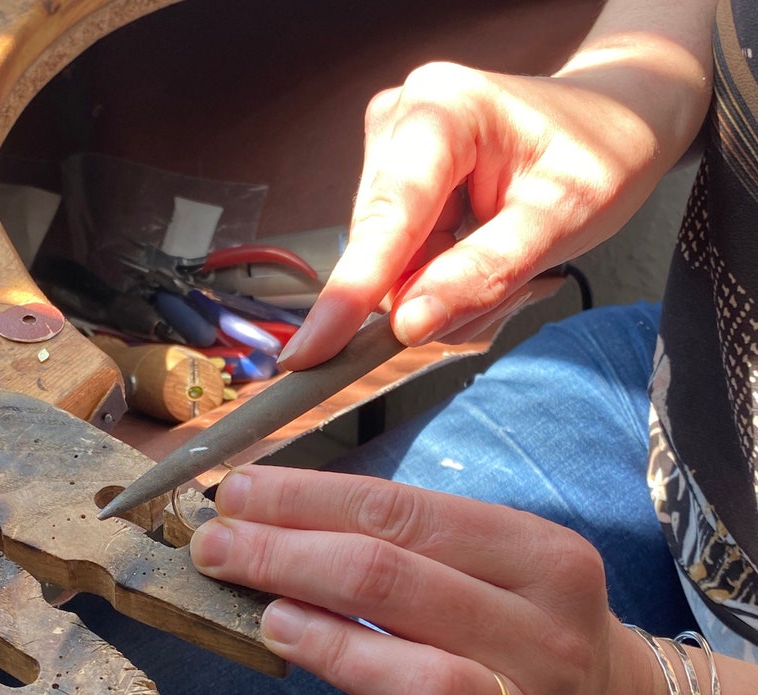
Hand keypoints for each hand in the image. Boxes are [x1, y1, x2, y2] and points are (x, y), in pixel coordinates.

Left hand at [190, 466, 666, 694]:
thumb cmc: (531, 627)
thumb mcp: (499, 565)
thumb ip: (410, 543)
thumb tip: (275, 518)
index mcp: (546, 559)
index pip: (406, 512)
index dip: (307, 499)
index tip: (240, 493)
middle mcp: (549, 639)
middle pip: (396, 584)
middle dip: (287, 558)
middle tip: (220, 550)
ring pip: (421, 685)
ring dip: (330, 647)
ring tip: (271, 622)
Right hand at [278, 58, 681, 368]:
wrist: (612, 125)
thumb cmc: (600, 157)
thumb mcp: (562, 220)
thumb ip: (484, 272)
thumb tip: (410, 325)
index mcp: (442, 110)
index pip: (386, 217)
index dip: (351, 291)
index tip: (315, 351)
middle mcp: (400, 123)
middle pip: (386, 255)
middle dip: (439, 296)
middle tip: (519, 286)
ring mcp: (392, 156)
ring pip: (394, 273)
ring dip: (449, 297)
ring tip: (513, 270)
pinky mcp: (395, 188)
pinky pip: (403, 270)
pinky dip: (446, 288)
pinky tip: (488, 265)